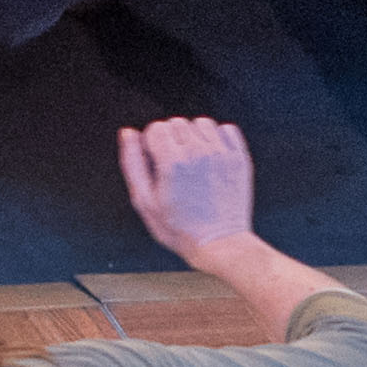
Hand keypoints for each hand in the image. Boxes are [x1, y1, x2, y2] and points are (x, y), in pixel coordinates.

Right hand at [119, 116, 256, 259]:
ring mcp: (221, 154)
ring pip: (201, 122)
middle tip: (175, 166)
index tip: (156, 163)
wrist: (219, 243)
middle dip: (171, 139)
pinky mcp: (238, 158)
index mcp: (171, 162)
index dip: (151, 144)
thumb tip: (128, 132)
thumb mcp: (144, 201)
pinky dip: (217, 137)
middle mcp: (198, 152)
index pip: (156, 128)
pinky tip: (211, 157)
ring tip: (193, 160)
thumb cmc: (178, 228)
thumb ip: (132, 163)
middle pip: (177, 123)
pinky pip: (226, 129)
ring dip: (194, 135)